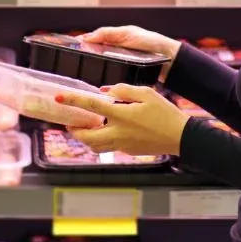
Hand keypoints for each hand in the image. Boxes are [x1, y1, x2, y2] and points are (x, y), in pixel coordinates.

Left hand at [56, 83, 190, 156]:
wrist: (180, 137)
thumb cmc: (165, 113)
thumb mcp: (146, 93)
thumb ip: (123, 90)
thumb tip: (106, 92)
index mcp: (121, 115)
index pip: (91, 105)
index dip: (73, 100)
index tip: (60, 98)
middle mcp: (118, 132)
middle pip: (86, 137)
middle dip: (74, 130)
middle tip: (71, 122)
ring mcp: (122, 145)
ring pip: (95, 146)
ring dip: (86, 138)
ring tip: (86, 127)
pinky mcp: (128, 151)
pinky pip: (108, 147)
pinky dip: (101, 140)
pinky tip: (106, 130)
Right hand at [81, 26, 180, 81]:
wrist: (169, 59)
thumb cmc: (151, 42)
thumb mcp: (127, 33)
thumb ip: (107, 34)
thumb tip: (86, 37)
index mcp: (115, 39)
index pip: (94, 42)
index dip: (82, 46)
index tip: (69, 51)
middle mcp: (116, 52)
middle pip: (96, 57)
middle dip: (86, 61)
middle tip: (74, 66)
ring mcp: (121, 65)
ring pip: (102, 69)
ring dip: (95, 72)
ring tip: (83, 76)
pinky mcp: (126, 76)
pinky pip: (112, 77)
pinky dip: (105, 79)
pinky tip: (98, 84)